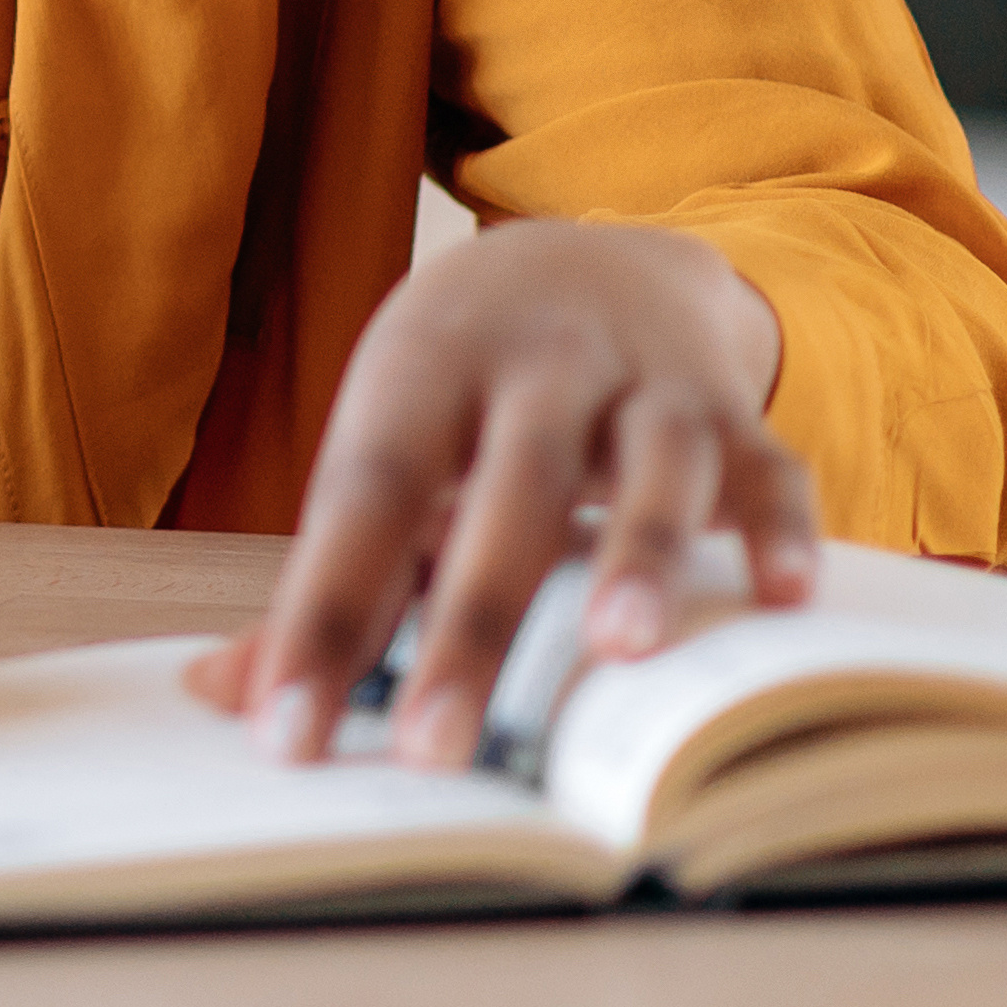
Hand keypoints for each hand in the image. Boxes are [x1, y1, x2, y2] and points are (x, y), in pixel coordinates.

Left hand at [185, 220, 816, 770]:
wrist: (591, 257)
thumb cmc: (466, 383)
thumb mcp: (390, 440)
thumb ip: (329, 575)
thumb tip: (224, 697)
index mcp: (423, 368)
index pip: (364, 497)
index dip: (321, 613)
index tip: (287, 730)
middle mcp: (536, 363)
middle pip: (504, 491)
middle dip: (471, 623)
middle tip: (434, 750)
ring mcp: (644, 381)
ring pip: (649, 463)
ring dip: (638, 552)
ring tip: (617, 651)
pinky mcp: (734, 408)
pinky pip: (769, 463)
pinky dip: (782, 525)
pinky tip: (783, 596)